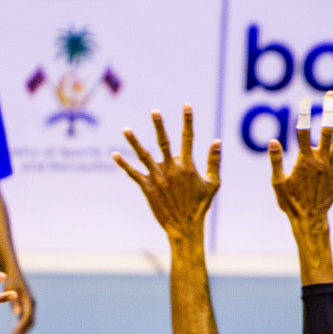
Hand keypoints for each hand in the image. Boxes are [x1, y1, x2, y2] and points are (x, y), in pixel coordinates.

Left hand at [7, 276, 35, 333]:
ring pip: (30, 320)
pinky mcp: (27, 303)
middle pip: (30, 321)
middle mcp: (32, 303)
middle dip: (23, 331)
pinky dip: (22, 324)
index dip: (20, 328)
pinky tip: (15, 329)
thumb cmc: (9, 279)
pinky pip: (27, 317)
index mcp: (29, 300)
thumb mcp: (9, 289)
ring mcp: (31, 303)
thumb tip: (17, 314)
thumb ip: (13, 302)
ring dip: (23, 329)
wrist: (12, 270)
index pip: (27, 318)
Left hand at [114, 105, 220, 239]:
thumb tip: (217, 141)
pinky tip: (115, 155)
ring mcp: (158, 178)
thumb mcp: (213, 183)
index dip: (188, 121)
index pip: (188, 138)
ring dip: (134, 142)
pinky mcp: (147, 187)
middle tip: (155, 111)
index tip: (186, 106)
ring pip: (143, 155)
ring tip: (126, 129)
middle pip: (164, 142)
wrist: (185, 227)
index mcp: (188, 166)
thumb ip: (214, 161)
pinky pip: (133, 173)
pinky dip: (124, 164)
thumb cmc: (200, 206)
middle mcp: (171, 169)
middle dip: (160, 126)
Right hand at [268, 92, 332, 231]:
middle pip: (327, 131)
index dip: (303, 114)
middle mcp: (321, 161)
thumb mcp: (278, 182)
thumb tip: (272, 141)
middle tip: (331, 95)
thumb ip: (276, 161)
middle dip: (329, 111)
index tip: (305, 99)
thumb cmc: (290, 202)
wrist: (310, 219)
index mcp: (304, 161)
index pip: (302, 131)